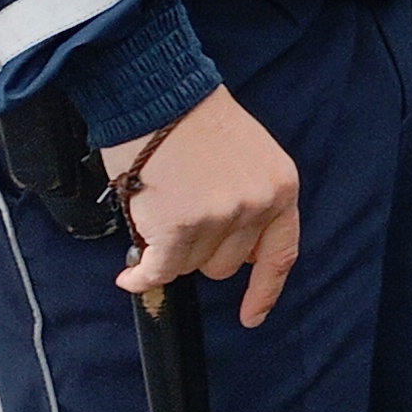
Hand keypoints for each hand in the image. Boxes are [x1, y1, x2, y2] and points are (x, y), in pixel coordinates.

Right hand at [110, 90, 302, 323]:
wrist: (157, 95)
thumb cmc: (194, 120)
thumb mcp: (249, 157)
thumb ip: (251, 201)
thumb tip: (233, 252)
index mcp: (281, 188)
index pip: (280, 253)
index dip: (264, 290)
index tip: (252, 316)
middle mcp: (257, 205)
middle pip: (225, 265)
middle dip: (199, 250)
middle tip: (179, 215)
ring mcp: (220, 218)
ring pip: (190, 267)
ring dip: (170, 250)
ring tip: (159, 208)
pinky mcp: (179, 227)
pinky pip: (160, 272)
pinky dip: (141, 277)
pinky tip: (130, 275)